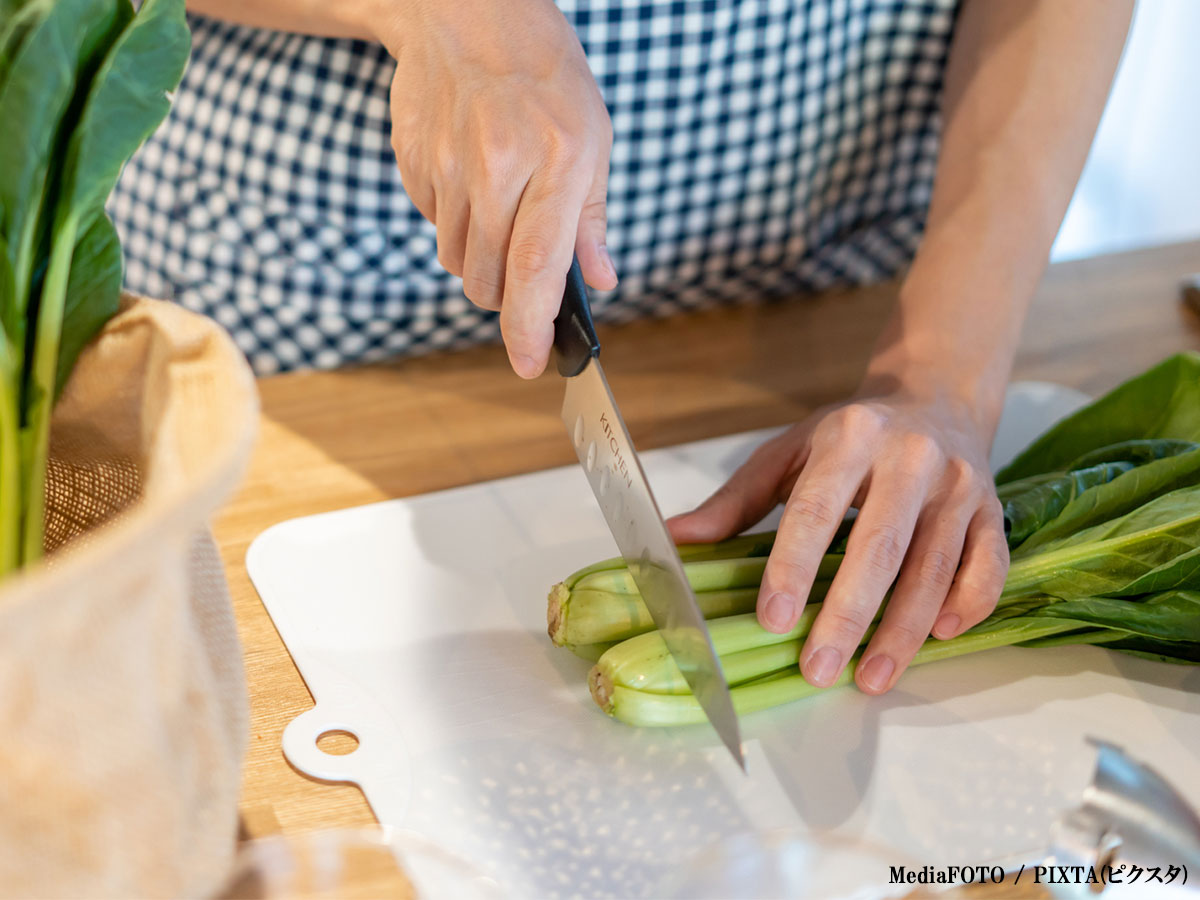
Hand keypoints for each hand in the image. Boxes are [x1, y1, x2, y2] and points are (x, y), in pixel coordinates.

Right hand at [375, 0, 617, 377]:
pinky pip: (434, 227)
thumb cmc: (543, 75)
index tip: (529, 363)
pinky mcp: (414, 164)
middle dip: (507, 297)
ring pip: (457, 261)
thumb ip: (590, 218)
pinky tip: (471, 181)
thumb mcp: (592, 137)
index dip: (530, 325)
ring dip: (480, 261)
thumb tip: (597, 280)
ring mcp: (447, 166)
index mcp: (557, 160)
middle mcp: (497, 167)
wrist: (466, 12)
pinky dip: (455, 224)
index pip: (537, 266)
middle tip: (524, 273)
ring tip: (500, 208)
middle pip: (489, 279)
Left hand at [668, 384, 1008, 694]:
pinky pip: (987, 565)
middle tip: (818, 669)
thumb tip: (676, 538)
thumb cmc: (851, 436)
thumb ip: (736, 500)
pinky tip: (940, 638)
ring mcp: (958, 485)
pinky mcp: (992, 509)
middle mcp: (910, 457)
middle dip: (847, 615)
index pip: (815, 509)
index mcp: (849, 438)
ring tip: (870, 678)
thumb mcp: (788, 452)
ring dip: (903, 631)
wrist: (936, 396)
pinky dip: (968, 604)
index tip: (773, 619)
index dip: (793, 566)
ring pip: (933, 567)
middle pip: (878, 548)